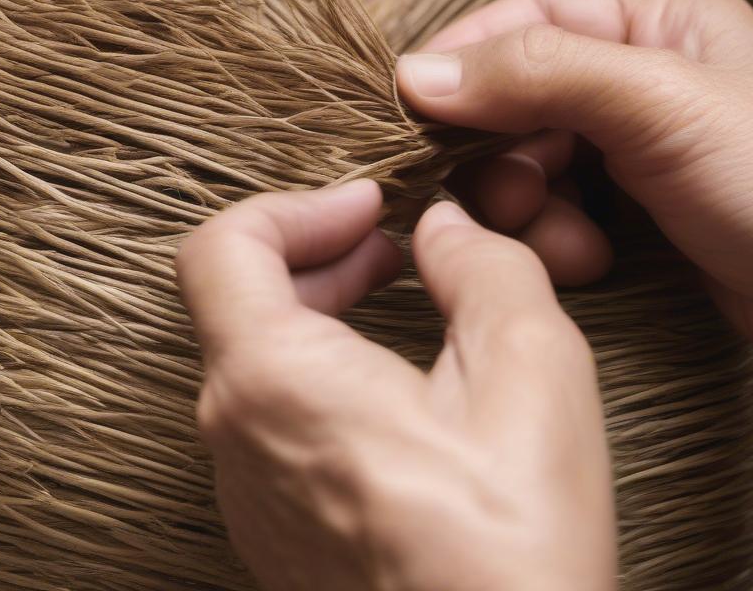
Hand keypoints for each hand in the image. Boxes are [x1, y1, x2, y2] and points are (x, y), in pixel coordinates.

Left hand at [177, 181, 616, 590]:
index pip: (223, 245)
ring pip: (251, 353)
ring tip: (393, 293)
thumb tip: (449, 225)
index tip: (370, 206)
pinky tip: (388, 378)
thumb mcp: (530, 369)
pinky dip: (316, 363)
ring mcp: (248, 488)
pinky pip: (269, 412)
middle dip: (316, 248)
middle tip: (389, 242)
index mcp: (275, 380)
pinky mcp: (274, 526)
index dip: (297, 204)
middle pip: (236, 295)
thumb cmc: (510, 549)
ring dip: (317, 303)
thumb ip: (484, 265)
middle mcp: (236, 434)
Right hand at [397, 0, 752, 417]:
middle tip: (509, 195)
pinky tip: (591, 260)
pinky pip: (554, 208)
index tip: (408, 103)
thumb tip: (420, 72)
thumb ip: (538, 73)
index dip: (463, 56)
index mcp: (651, 21)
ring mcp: (632, 146)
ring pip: (527, 157)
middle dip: (500, 149)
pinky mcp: (631, 209)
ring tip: (568, 237)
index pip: (525, 18)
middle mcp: (636, 75)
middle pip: (516, 94)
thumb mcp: (656, 104)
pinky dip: (554, 236)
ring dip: (527, 202)